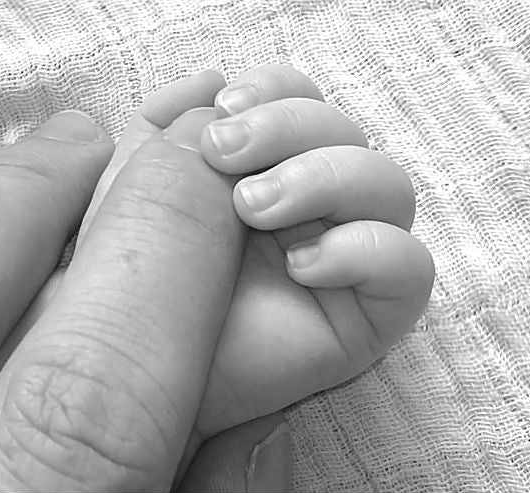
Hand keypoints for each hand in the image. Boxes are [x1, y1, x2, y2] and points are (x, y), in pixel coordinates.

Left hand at [3, 65, 434, 446]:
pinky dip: (368, 249)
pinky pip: (409, 267)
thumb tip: (213, 80)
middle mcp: (308, 209)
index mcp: (261, 169)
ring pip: (389, 186)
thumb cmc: (121, 275)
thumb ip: (175, 126)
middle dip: (292, 126)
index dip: (278, 89)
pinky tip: (301, 264)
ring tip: (252, 209)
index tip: (224, 105)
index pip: (307, 102)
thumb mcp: (135, 185)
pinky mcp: (362, 316)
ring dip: (327, 176)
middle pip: (350, 133)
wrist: (123, 375)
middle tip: (222, 154)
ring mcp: (339, 259)